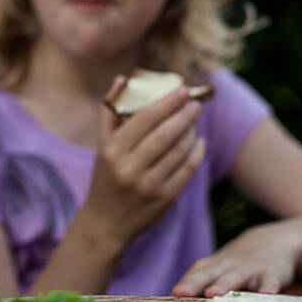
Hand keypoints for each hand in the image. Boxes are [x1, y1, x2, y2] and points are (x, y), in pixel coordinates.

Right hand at [81, 80, 205, 250]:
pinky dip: (196, 154)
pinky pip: (186, 171)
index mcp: (112, 150)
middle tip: (196, 103)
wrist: (105, 222)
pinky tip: (200, 142)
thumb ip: (110, 112)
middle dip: (184, 115)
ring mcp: (147, 185)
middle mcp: (128, 167)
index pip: (144, 119)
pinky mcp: (163, 199)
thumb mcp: (101, 145)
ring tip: (196, 121)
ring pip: (178, 152)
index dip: (165, 103)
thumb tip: (123, 79)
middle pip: (164, 134)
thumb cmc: (105, 176)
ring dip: (191, 133)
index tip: (182, 90)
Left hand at [172, 223, 299, 296]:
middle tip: (182, 293)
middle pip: (209, 275)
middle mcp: (228, 266)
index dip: (186, 283)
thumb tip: (176, 299)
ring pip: (235, 276)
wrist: (274, 239)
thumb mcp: (220, 268)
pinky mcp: (272, 273)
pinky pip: (269, 280)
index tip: (174, 293)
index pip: (196, 274)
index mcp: (214, 267)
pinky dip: (268, 287)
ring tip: (212, 294)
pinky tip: (266, 294)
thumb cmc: (239, 262)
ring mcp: (250, 269)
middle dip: (195, 284)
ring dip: (223, 284)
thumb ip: (201, 281)